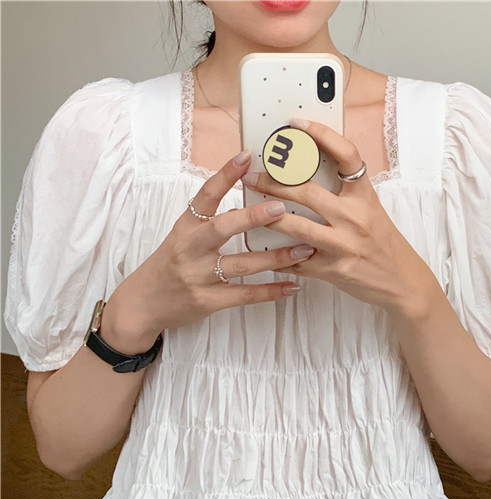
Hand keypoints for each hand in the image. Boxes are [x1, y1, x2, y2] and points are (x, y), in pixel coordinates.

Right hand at [99, 151, 312, 353]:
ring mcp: (199, 276)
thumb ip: (209, 221)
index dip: (225, 175)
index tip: (246, 156)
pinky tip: (293, 285)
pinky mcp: (208, 301)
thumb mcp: (181, 237)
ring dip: (275, 257)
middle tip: (282, 208)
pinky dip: (271, 291)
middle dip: (253, 217)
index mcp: (185, 227)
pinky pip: (245, 295)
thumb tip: (247, 199)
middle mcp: (190, 249)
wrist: (142, 304)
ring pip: (242, 265)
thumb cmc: (168, 266)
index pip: (205, 196)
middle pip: (223, 228)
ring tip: (303, 249)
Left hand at [241, 120, 438, 313]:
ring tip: (250, 210)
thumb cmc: (383, 244)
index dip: (321, 135)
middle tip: (252, 177)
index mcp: (364, 197)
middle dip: (273, 183)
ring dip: (268, 218)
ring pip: (296, 227)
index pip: (346, 155)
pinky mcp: (335, 270)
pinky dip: (278, 256)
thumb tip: (308, 173)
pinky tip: (264, 251)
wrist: (402, 282)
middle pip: (307, 192)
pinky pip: (298, 261)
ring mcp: (344, 245)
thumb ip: (345, 194)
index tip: (297, 125)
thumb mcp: (370, 211)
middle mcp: (355, 218)